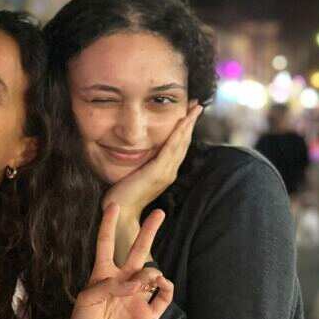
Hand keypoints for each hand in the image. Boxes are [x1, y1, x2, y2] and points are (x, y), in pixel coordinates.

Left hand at [65, 203, 173, 318]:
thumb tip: (137, 282)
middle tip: (160, 212)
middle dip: (149, 231)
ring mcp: (137, 297)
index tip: (113, 205)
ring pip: (151, 272)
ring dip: (148, 272)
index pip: (105, 244)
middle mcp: (122, 283)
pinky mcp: (149, 313)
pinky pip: (165, 295)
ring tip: (142, 282)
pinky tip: (160, 284)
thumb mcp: (87, 299)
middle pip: (137, 250)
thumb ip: (109, 285)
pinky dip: (166, 286)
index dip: (108, 225)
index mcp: (102, 276)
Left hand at [103, 103, 201, 261]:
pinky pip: (171, 149)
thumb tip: (139, 151)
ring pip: (181, 143)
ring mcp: (165, 172)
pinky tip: (183, 121)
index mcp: (165, 172)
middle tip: (198, 105)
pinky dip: (178, 134)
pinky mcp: (157, 172)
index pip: (179, 146)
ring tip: (195, 108)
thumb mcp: (135, 174)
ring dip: (188, 124)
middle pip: (184, 142)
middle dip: (191, 122)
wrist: (120, 213)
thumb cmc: (123, 195)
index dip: (185, 129)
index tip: (189, 113)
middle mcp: (169, 171)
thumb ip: (141, 164)